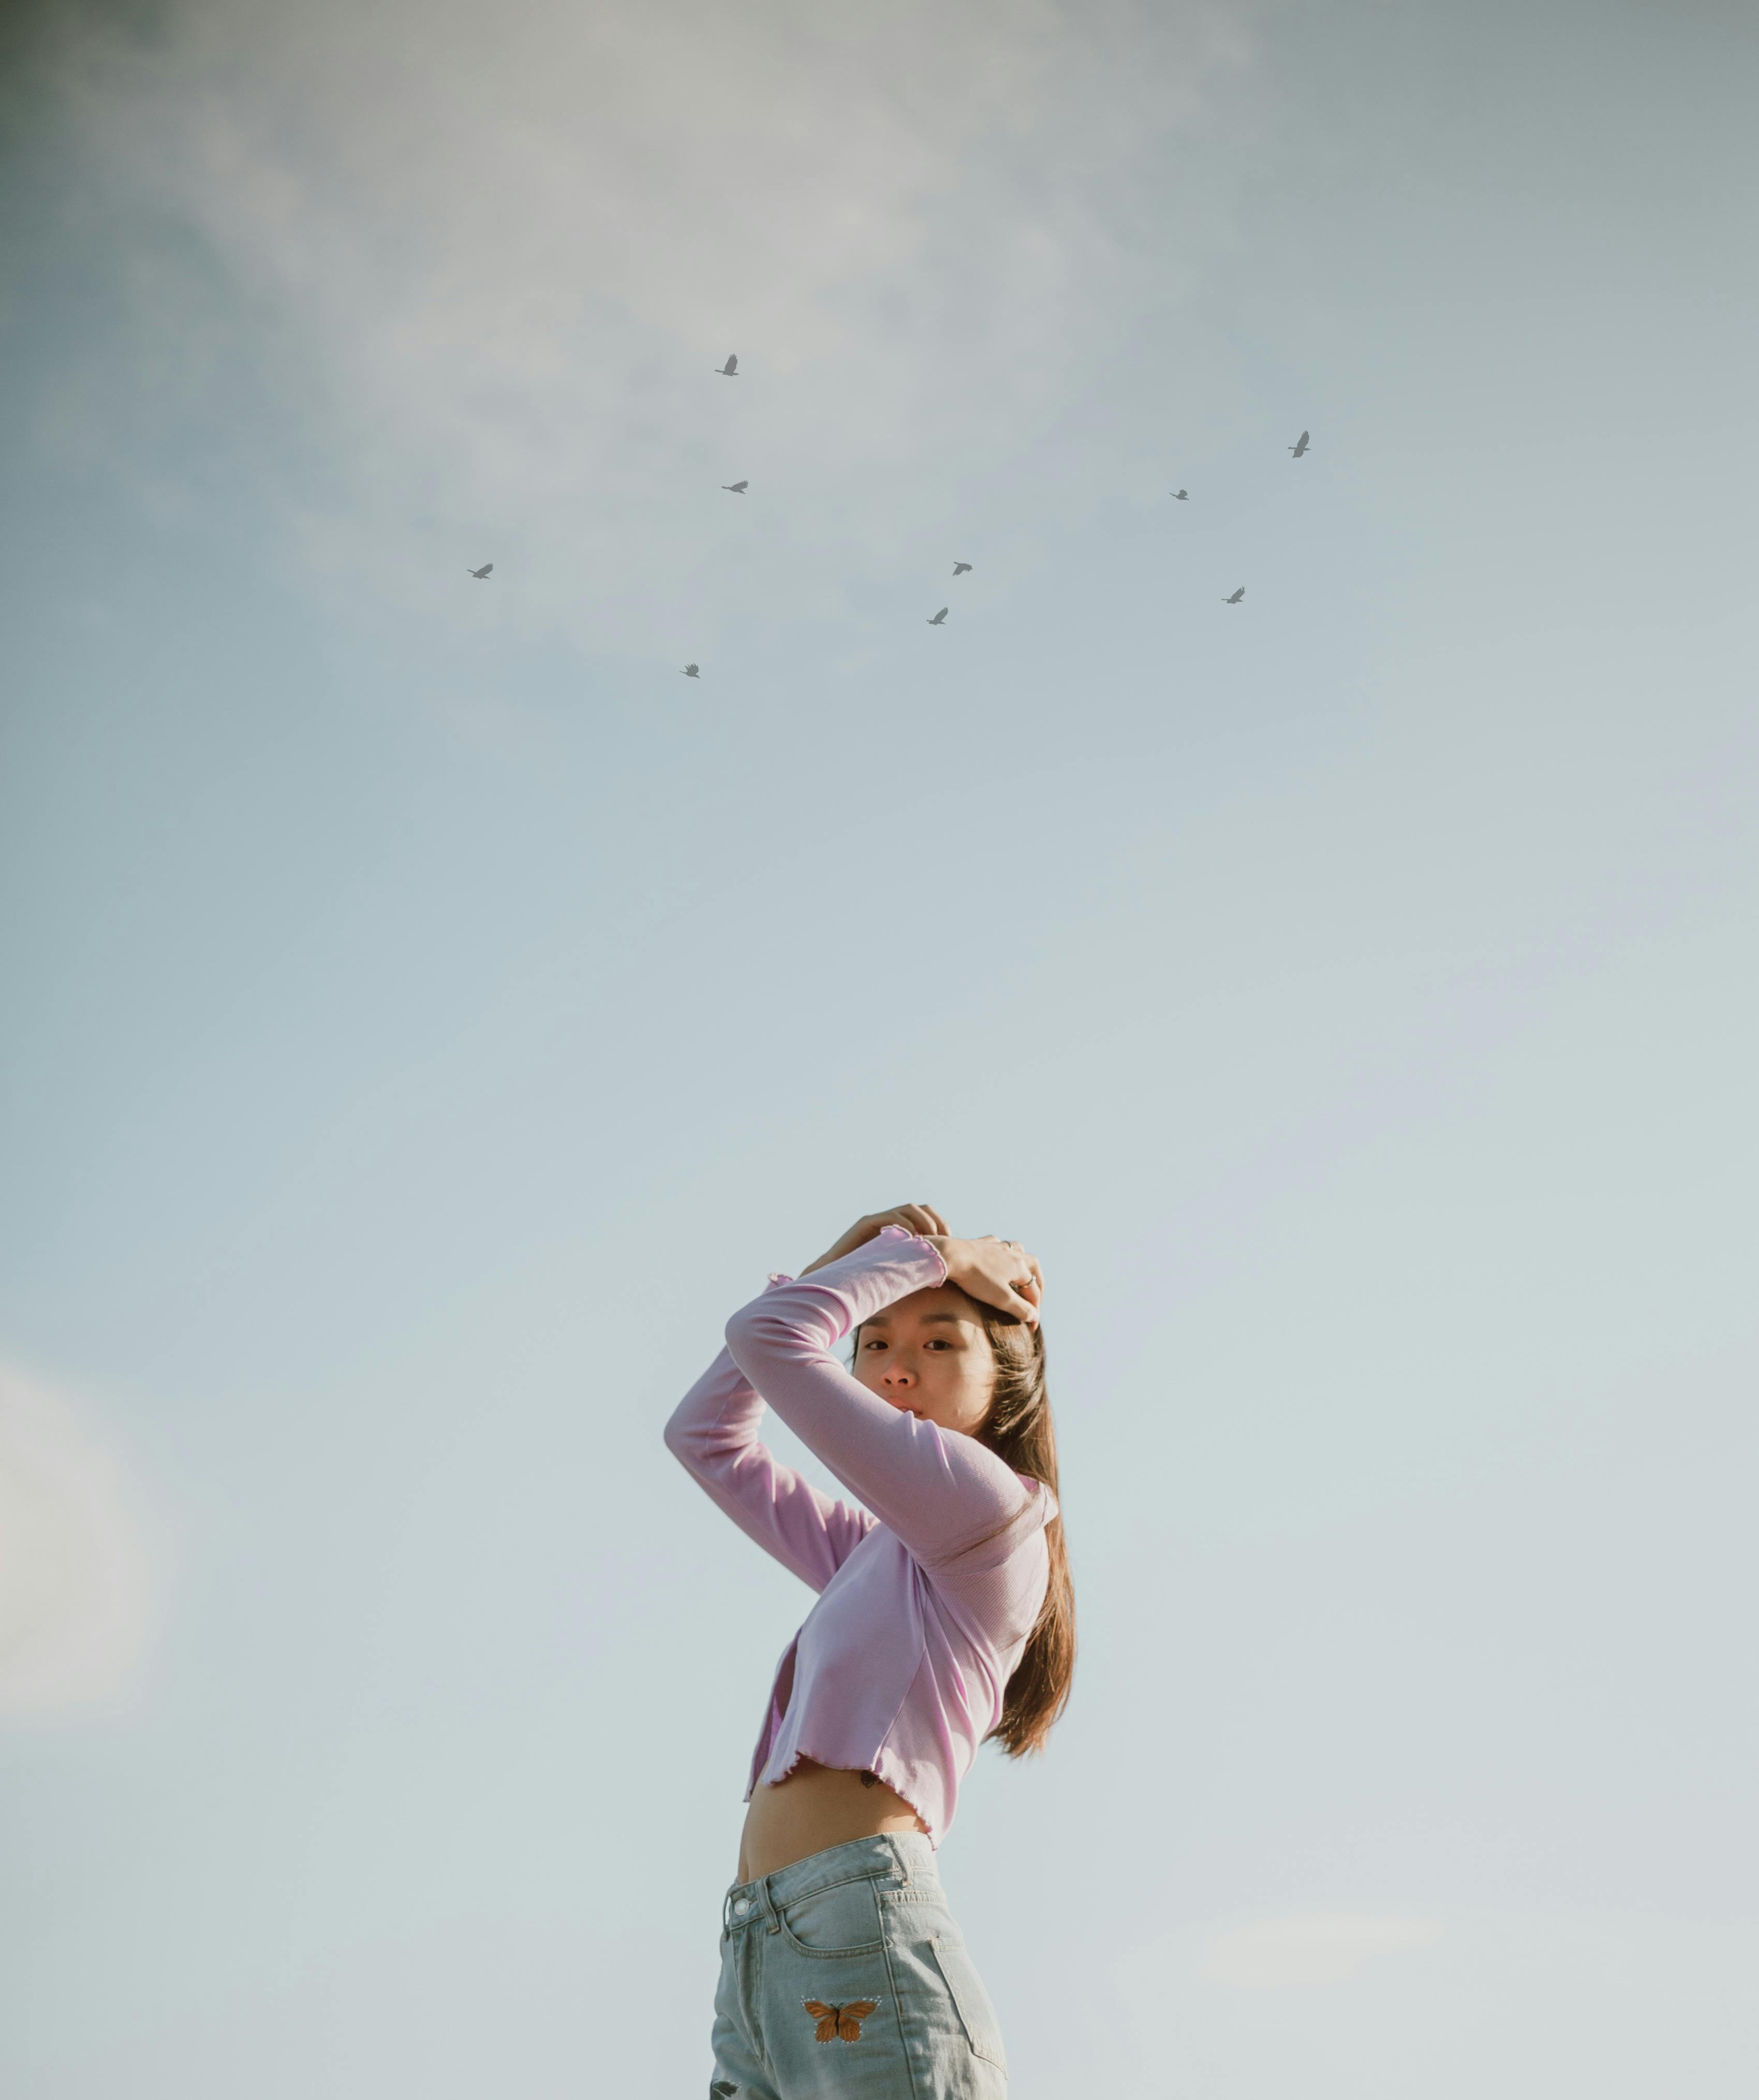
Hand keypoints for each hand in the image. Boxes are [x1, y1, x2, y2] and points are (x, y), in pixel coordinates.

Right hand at [799, 1204, 950, 1275]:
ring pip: (908, 1209)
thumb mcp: (899, 1272)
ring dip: (924, 1221)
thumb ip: (915, 1268)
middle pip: (921, 1208)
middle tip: (946, 1238)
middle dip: (937, 1220)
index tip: (951, 1242)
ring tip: (931, 1239)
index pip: (926, 1215)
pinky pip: (890, 1217)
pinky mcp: (866, 1224)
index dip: (941, 1224)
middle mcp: (890, 1221)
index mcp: (900, 1229)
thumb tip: (942, 1277)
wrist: (836, 1279)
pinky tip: (912, 1239)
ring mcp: (878, 1220)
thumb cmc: (867, 1280)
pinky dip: (904, 1225)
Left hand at [925, 1235, 1043, 1325]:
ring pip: (1017, 1249)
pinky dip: (1001, 1251)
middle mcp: (1011, 1254)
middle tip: (1036, 1297)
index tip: (1031, 1327)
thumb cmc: (976, 1278)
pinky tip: (997, 1256)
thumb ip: (1020, 1308)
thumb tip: (1035, 1316)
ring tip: (1022, 1273)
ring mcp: (995, 1246)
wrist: (949, 1255)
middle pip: (1033, 1265)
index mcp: (1019, 1267)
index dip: (1035, 1311)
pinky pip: (996, 1244)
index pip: (1033, 1292)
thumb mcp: (1001, 1298)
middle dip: (1037, 1283)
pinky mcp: (980, 1243)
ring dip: (1023, 1262)